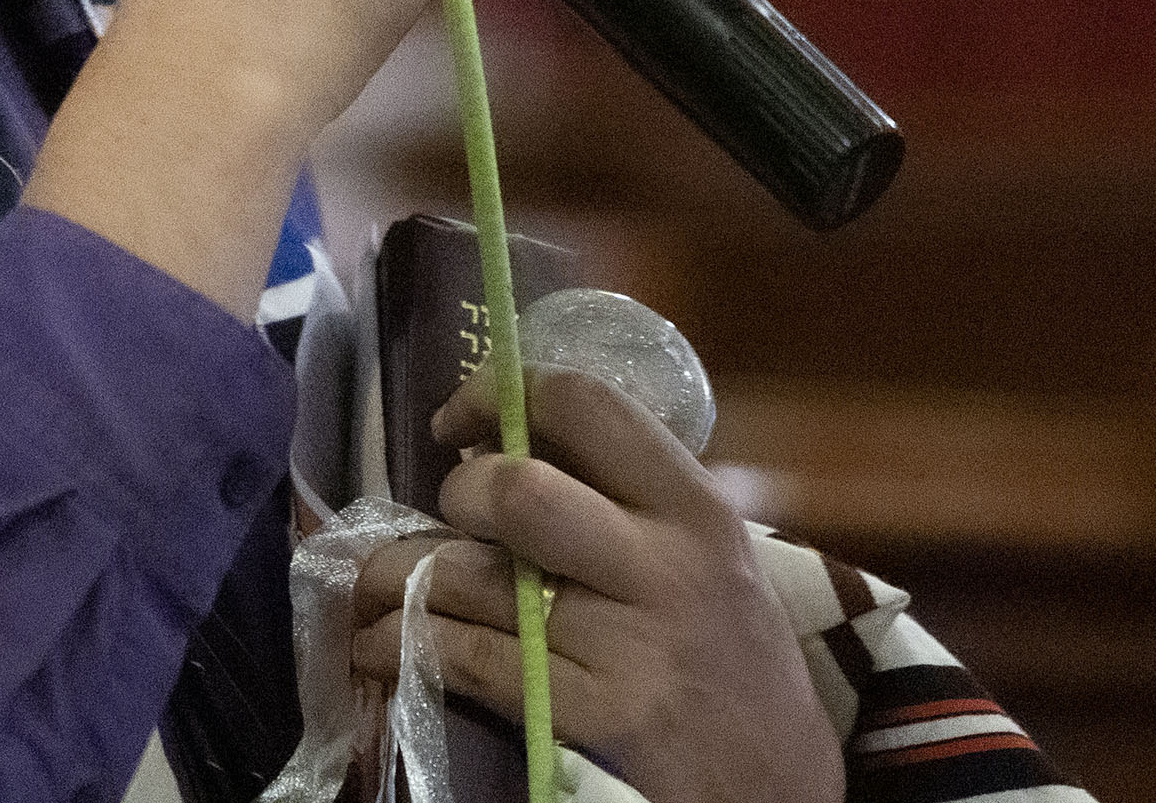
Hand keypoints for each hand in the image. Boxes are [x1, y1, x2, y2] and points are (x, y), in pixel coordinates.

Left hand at [352, 365, 842, 802]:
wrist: (781, 798)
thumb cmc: (731, 667)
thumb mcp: (707, 561)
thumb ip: (623, 501)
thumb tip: (499, 442)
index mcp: (694, 511)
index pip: (584, 405)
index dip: (498, 394)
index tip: (458, 421)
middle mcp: (664, 570)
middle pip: (518, 490)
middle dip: (460, 490)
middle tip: (450, 513)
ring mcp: (626, 649)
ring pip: (469, 578)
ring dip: (397, 574)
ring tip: (374, 583)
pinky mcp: (590, 722)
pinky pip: (464, 659)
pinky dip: (401, 645)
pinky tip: (377, 645)